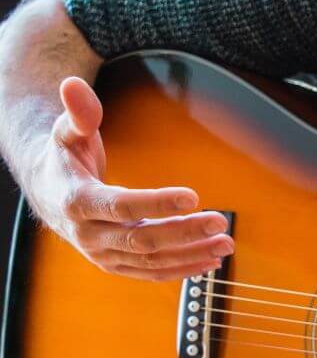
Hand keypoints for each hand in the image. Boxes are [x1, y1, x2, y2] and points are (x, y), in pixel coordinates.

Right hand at [23, 76, 231, 279]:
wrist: (49, 193)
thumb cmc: (65, 158)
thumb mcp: (67, 132)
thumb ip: (78, 113)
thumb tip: (73, 84)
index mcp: (77, 201)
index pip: (121, 206)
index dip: (157, 203)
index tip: (193, 196)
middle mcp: (88, 235)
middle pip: (142, 239)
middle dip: (184, 232)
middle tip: (221, 221)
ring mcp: (102, 254)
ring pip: (151, 261)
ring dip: (191, 254)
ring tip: (226, 243)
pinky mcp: (115, 265)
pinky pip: (151, 273)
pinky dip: (182, 269)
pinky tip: (210, 260)